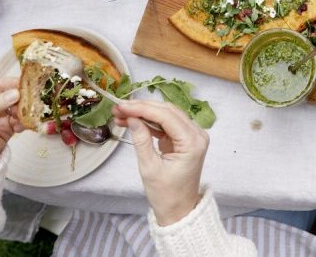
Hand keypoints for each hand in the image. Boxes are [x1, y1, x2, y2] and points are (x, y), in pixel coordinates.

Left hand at [0, 77, 22, 161]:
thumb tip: (16, 93)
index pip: (2, 84)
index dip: (15, 84)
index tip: (29, 86)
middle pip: (14, 96)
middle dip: (24, 99)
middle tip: (30, 103)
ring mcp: (0, 116)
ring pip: (19, 109)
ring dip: (26, 112)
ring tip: (26, 117)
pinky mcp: (6, 129)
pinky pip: (19, 123)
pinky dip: (24, 123)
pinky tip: (20, 127)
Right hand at [112, 100, 207, 225]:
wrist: (179, 209)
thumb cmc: (166, 194)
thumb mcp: (149, 168)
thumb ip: (141, 140)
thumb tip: (132, 118)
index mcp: (192, 142)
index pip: (167, 116)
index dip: (143, 109)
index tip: (122, 106)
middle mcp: (196, 134)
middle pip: (168, 112)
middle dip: (142, 108)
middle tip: (118, 107)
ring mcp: (192, 135)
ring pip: (167, 115)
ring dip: (144, 113)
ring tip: (121, 114)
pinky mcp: (184, 138)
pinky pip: (166, 124)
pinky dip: (149, 122)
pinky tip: (131, 121)